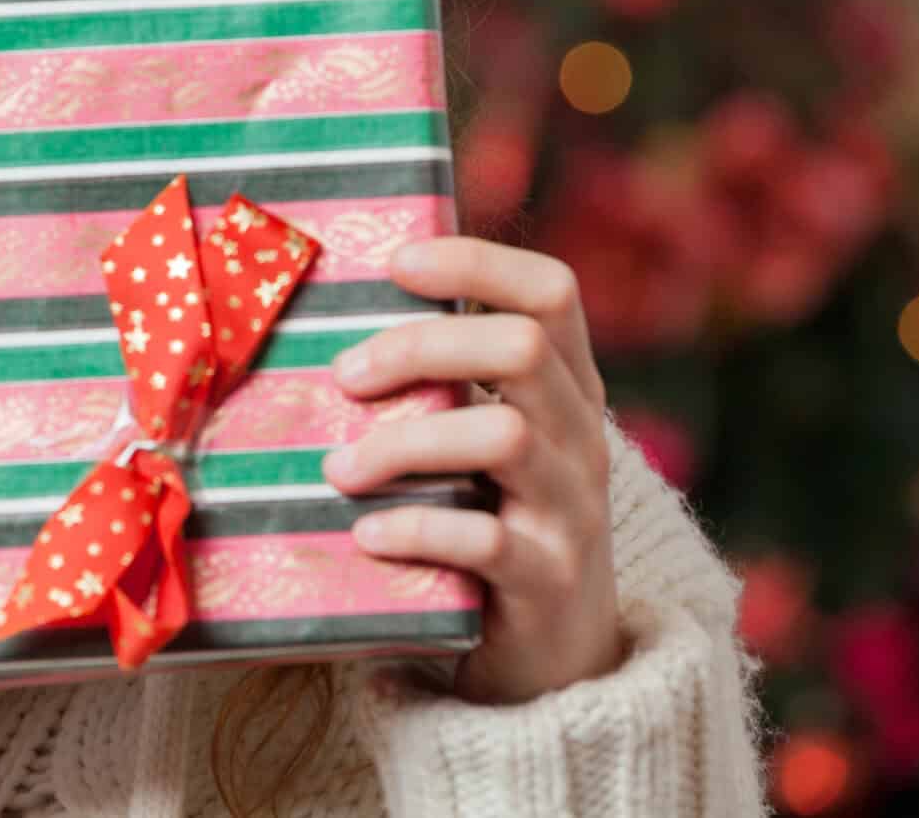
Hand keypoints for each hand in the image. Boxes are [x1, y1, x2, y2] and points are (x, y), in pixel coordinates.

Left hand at [321, 237, 623, 704]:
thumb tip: (336, 312)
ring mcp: (573, 510)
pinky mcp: (548, 580)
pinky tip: (368, 533)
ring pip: (503, 436)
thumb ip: (445, 382)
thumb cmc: (492, 518)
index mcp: (568, 388)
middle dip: (417, 348)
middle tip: (344, 377)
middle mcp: (582, 438)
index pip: (552, 292)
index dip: (479, 262)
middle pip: (520, 349)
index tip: (397, 262)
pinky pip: (487, 539)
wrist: (553, 656)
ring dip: (402, 444)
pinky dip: (415, 527)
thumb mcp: (485, 441)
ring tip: (339, 469)